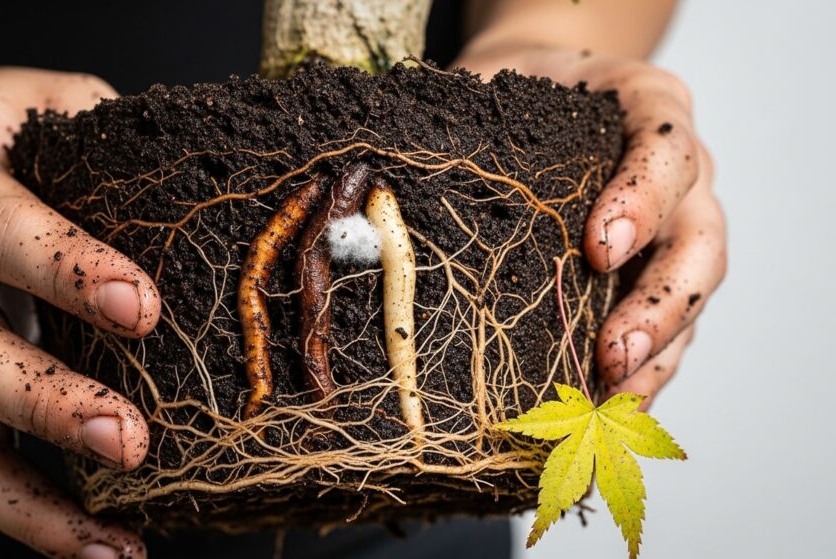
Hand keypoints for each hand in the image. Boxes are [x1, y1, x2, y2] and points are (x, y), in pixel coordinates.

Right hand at [0, 68, 158, 557]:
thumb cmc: (10, 126)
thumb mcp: (57, 103)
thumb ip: (117, 147)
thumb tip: (227, 198)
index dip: (62, 268)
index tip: (141, 308)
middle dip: (47, 401)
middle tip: (133, 440)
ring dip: (32, 497)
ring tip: (112, 544)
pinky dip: (24, 511)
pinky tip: (90, 542)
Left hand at [455, 44, 726, 408]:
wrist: (535, 88)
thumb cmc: (514, 92)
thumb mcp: (495, 82)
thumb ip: (470, 114)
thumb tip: (376, 187)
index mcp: (649, 109)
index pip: (666, 151)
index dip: (641, 202)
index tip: (597, 249)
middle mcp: (680, 173)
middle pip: (699, 241)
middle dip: (661, 304)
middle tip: (614, 353)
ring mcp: (675, 227)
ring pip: (691, 297)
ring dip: (657, 355)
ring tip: (612, 402)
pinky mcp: (655, 274)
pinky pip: (670, 329)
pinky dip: (644, 374)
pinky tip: (608, 411)